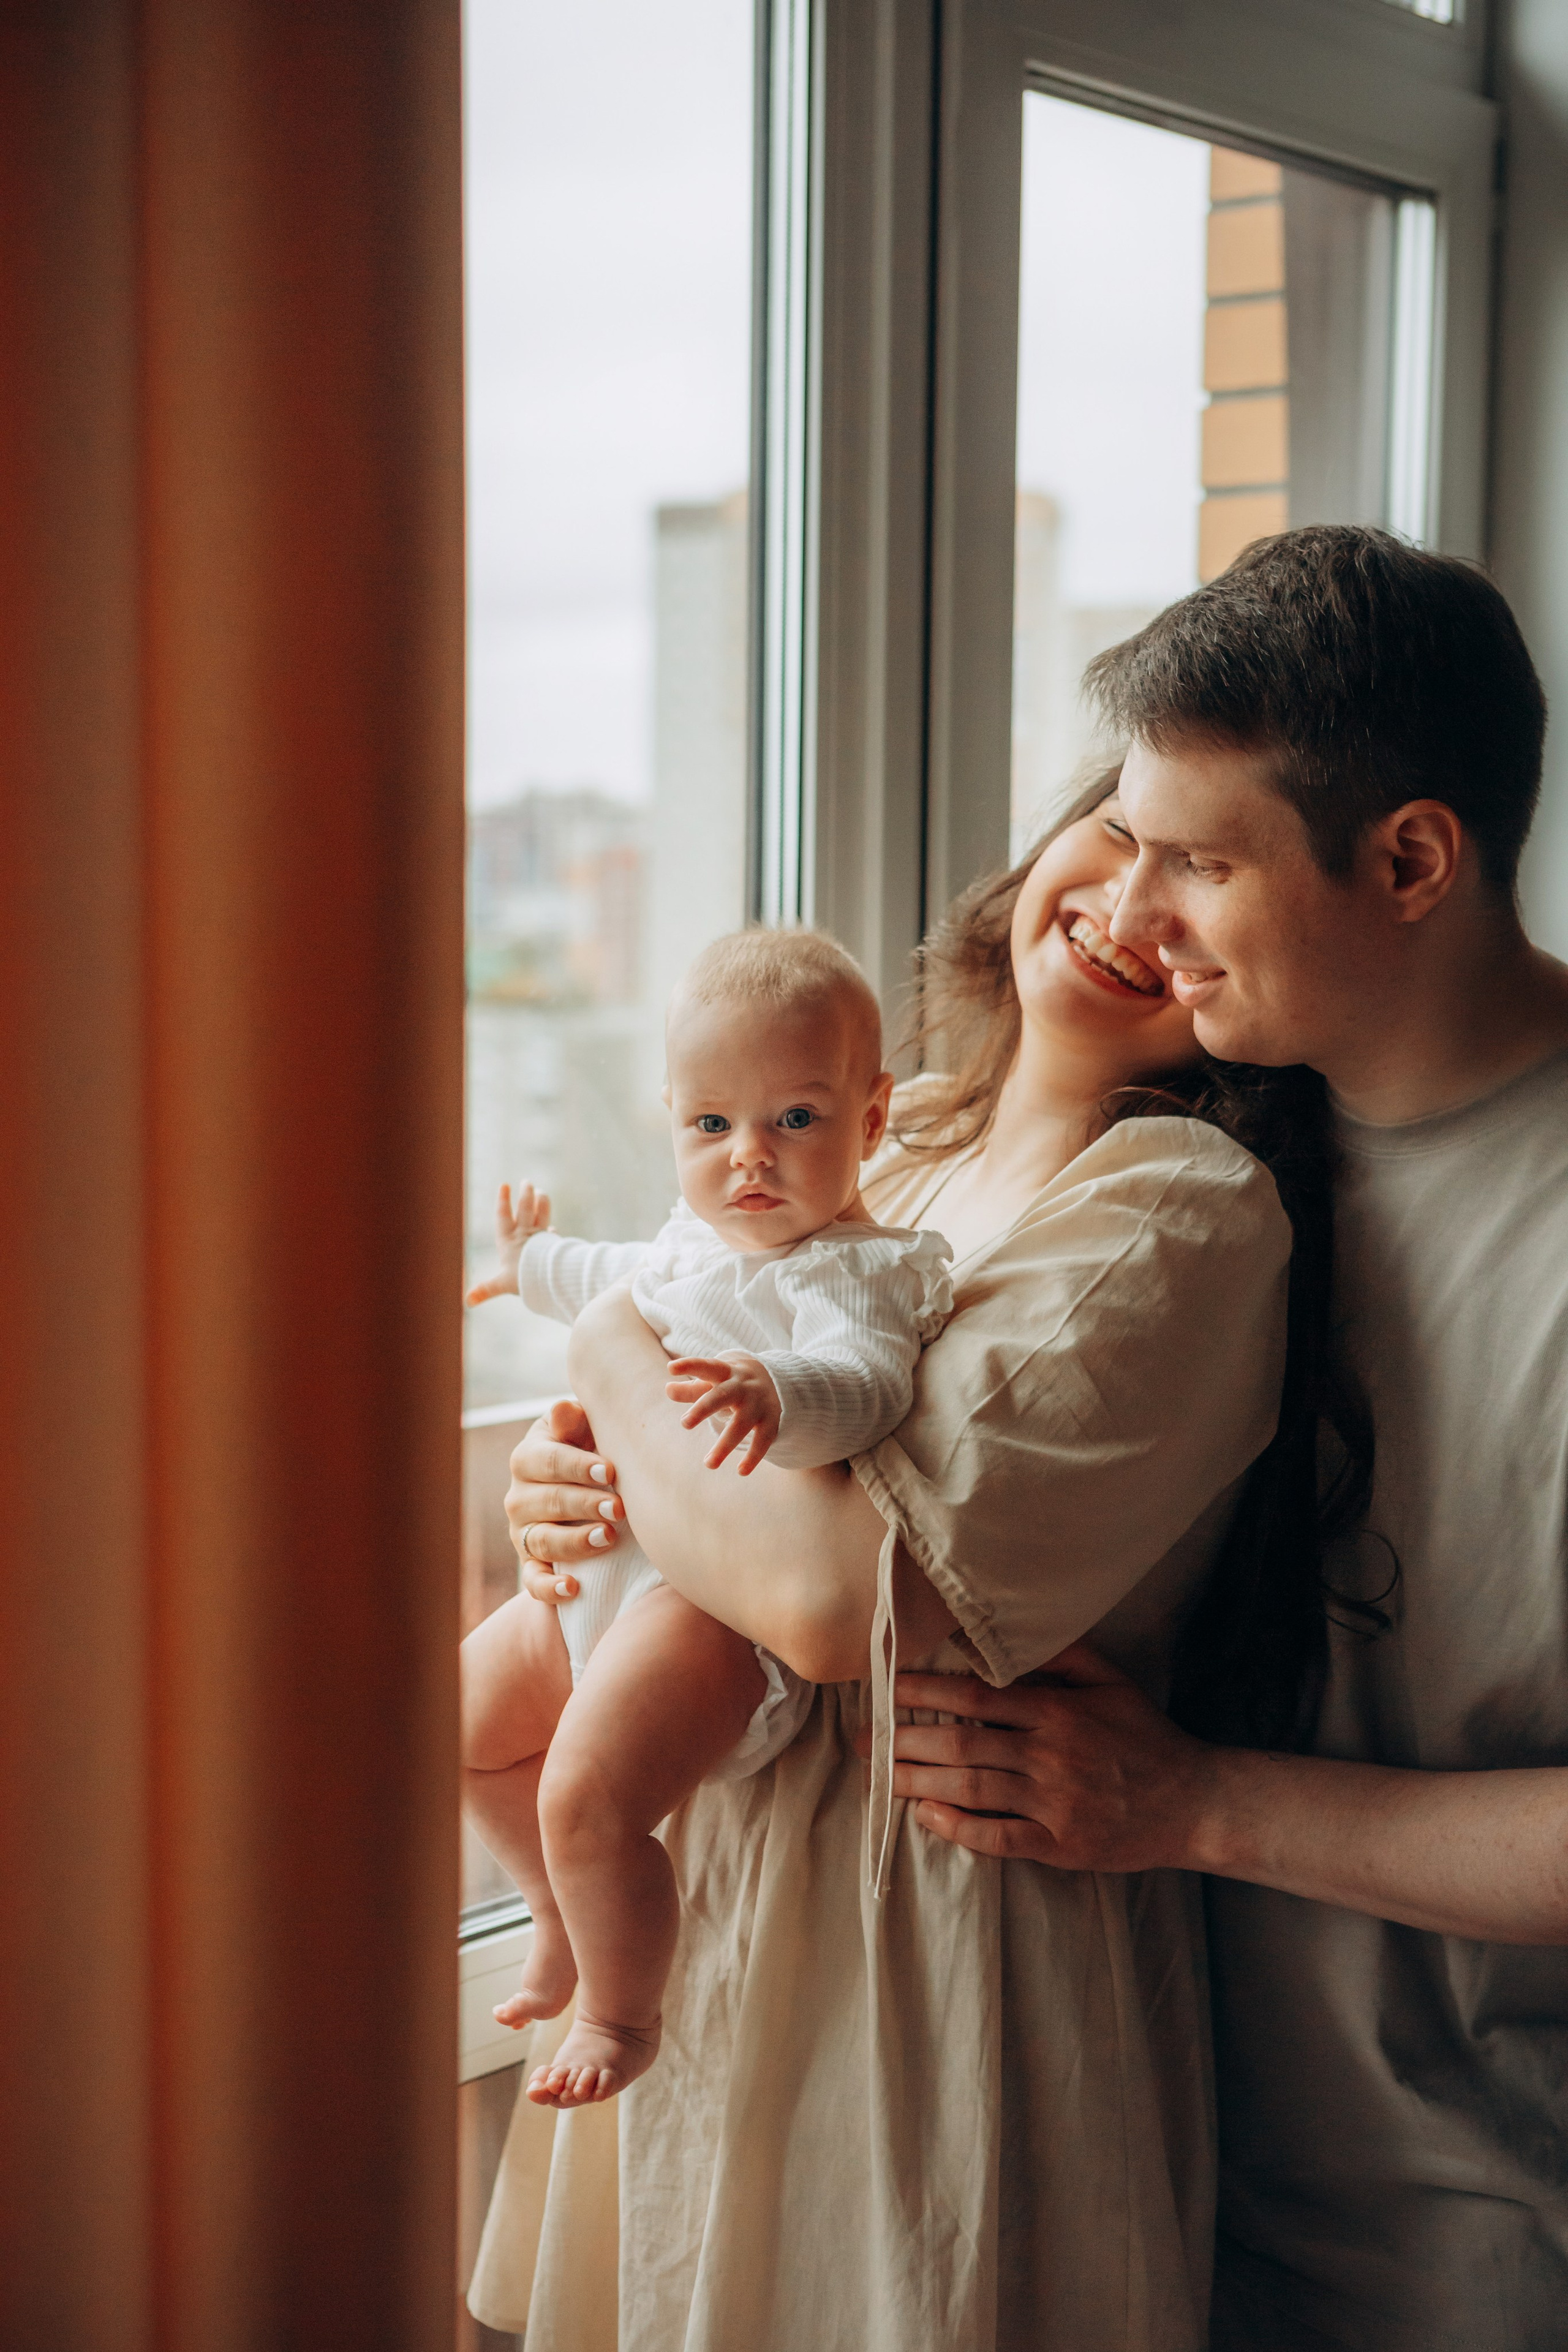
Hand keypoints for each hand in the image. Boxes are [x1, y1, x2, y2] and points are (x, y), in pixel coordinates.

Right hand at [465, 1180, 550, 1305]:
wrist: (547, 1278)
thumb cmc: (521, 1279)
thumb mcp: (500, 1284)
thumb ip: (485, 1290)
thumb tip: (467, 1301)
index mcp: (508, 1241)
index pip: (504, 1216)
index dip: (503, 1201)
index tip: (505, 1185)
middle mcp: (524, 1235)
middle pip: (525, 1209)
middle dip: (525, 1194)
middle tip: (527, 1181)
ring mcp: (540, 1237)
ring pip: (541, 1214)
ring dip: (541, 1202)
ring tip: (541, 1192)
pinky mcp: (552, 1243)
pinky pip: (551, 1234)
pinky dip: (552, 1231)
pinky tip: (553, 1229)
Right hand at [505, 1398, 624, 1603]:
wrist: (585, 1485)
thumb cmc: (589, 1448)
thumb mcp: (581, 1429)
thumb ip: (573, 1420)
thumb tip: (563, 1409)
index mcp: (528, 1457)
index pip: (548, 1461)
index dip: (579, 1466)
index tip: (611, 1472)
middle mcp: (519, 1496)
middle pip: (549, 1501)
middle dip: (585, 1504)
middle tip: (620, 1508)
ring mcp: (523, 1532)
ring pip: (543, 1540)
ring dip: (575, 1542)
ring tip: (608, 1538)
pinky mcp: (530, 1564)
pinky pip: (533, 1581)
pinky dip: (549, 1589)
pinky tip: (572, 1589)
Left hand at [665, 1352, 781, 1473]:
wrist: (777, 1380)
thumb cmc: (734, 1383)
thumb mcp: (715, 1382)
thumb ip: (692, 1389)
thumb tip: (668, 1389)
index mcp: (725, 1373)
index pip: (706, 1367)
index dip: (689, 1366)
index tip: (670, 1368)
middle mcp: (742, 1387)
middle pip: (722, 1396)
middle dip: (703, 1409)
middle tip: (684, 1423)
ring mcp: (758, 1404)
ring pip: (741, 1424)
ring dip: (724, 1445)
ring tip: (708, 1464)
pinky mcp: (771, 1421)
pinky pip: (762, 1440)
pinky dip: (753, 1456)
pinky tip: (741, 1471)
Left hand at [887, 1642, 1216, 1872]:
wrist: (1194, 1803)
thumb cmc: (1146, 1737)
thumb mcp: (1112, 1681)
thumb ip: (1063, 1655)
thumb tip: (1009, 1637)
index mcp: (1058, 1711)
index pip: (976, 1695)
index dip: (926, 1691)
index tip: (888, 1690)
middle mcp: (1051, 1754)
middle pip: (962, 1743)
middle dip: (905, 1740)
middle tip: (865, 1740)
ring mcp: (1054, 1802)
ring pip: (972, 1789)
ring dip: (918, 1783)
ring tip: (880, 1777)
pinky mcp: (1060, 1844)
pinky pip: (998, 1837)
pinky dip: (959, 1827)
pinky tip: (928, 1817)